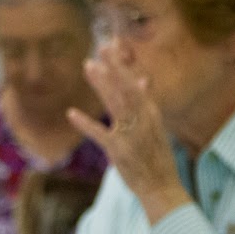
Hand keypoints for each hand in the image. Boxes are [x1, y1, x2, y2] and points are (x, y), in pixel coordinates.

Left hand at [66, 43, 189, 223]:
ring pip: (116, 104)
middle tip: (101, 47)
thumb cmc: (156, 157)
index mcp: (151, 114)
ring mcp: (131, 135)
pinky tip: (71, 113)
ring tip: (89, 66)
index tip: (112, 46)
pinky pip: (100, 134)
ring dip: (102, 85)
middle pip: (127, 88)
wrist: (163, 187)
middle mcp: (144, 120)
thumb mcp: (155, 126)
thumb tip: (142, 79)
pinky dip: (85, 124)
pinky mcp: (119, 151)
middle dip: (115, 67)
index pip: (135, 83)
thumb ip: (145, 103)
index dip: (123, 64)